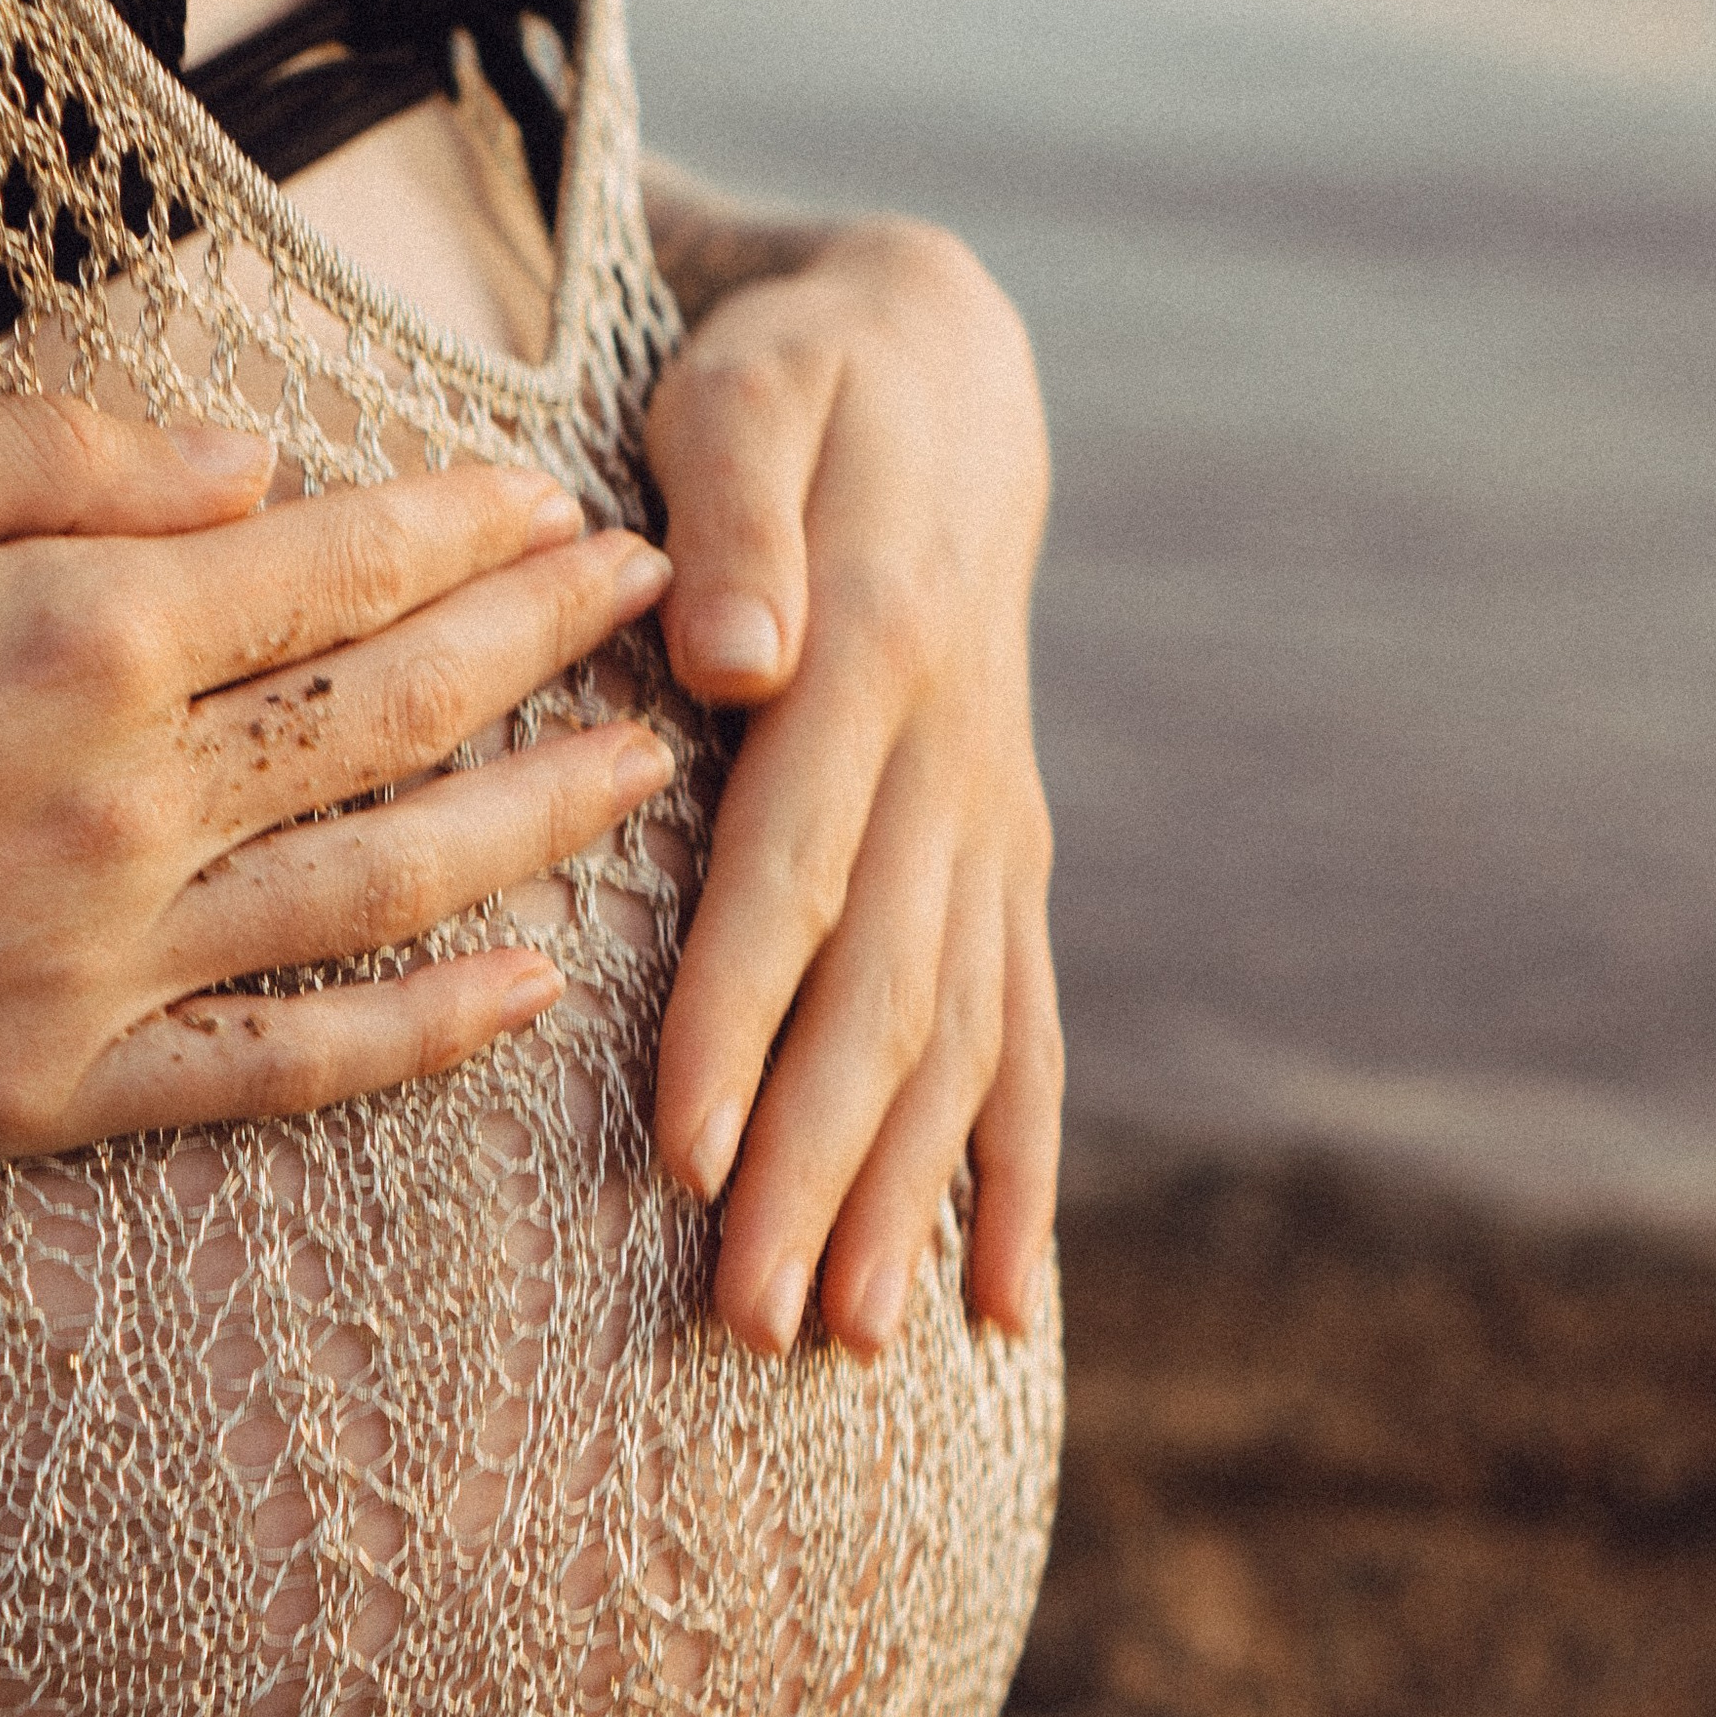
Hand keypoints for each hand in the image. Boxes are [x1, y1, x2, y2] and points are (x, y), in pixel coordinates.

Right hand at [0, 395, 673, 1182]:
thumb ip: (54, 455)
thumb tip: (257, 468)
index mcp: (75, 633)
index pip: (342, 566)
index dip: (471, 527)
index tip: (565, 500)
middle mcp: (126, 806)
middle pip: (398, 712)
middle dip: (547, 646)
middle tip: (664, 605)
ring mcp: (96, 967)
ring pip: (381, 885)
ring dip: (534, 826)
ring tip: (647, 776)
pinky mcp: (46, 1093)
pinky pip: (279, 1072)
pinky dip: (412, 1033)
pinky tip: (517, 993)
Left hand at [642, 212, 1060, 1357]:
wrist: (943, 373)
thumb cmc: (798, 382)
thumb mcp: (751, 391)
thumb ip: (733, 512)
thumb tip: (736, 658)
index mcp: (873, 663)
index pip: (792, 870)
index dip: (741, 1015)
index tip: (689, 1153)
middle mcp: (951, 771)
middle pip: (882, 996)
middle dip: (819, 1167)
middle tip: (753, 1319)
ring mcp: (993, 830)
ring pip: (959, 1042)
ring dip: (909, 1199)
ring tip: (851, 1343)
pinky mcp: (1006, 864)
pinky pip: (1027, 1036)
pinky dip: (1018, 1172)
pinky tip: (1001, 1306)